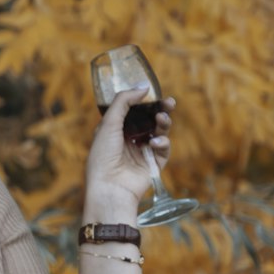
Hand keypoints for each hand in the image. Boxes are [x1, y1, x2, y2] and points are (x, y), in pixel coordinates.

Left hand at [85, 87, 175, 206]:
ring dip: (163, 123)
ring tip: (163, 118)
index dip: (144, 102)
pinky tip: (156, 142)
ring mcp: (142, 153)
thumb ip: (124, 101)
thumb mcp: (108, 123)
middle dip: (160, 110)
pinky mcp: (153, 165)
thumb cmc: (103, 156)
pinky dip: (163, 142)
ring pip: (159, 132)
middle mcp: (128, 141)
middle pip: (149, 120)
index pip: (133, 111)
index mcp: (115, 131)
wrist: (110, 187)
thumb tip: (143, 86)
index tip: (153, 92)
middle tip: (170, 102)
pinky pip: (163, 149)